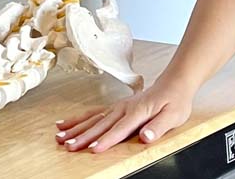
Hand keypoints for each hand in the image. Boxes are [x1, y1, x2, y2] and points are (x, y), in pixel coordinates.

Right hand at [54, 77, 194, 153]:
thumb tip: (146, 137)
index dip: (106, 140)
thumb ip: (158, 127)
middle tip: (68, 147)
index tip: (93, 149)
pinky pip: (93, 113)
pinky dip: (78, 119)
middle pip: (101, 124)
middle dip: (83, 136)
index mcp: (137, 112)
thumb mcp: (174, 116)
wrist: (174, 83)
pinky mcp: (115, 107)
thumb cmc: (175, 100)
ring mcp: (117, 107)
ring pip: (93, 118)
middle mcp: (124, 109)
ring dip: (76, 128)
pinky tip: (65, 123)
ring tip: (60, 137)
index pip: (120, 129)